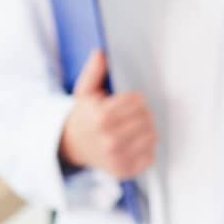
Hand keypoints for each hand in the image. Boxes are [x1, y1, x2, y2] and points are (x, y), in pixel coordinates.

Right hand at [58, 51, 156, 179]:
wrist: (71, 145)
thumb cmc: (83, 117)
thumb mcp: (84, 91)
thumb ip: (94, 72)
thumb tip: (100, 53)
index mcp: (101, 117)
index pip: (137, 100)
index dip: (134, 98)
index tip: (127, 101)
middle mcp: (109, 140)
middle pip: (146, 117)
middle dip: (141, 112)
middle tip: (131, 114)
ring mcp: (117, 158)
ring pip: (151, 135)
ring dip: (146, 129)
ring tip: (133, 127)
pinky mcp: (124, 170)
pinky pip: (150, 156)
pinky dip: (146, 149)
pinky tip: (134, 143)